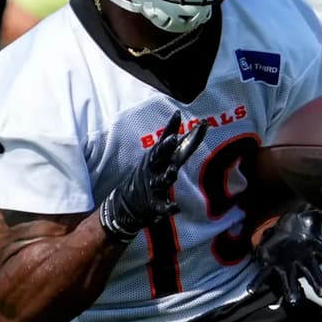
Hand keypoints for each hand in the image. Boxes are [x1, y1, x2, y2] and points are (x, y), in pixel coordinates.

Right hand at [98, 111, 206, 242]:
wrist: (123, 204)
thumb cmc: (150, 176)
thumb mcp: (162, 158)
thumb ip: (182, 143)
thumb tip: (198, 125)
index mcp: (158, 158)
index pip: (167, 140)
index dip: (172, 127)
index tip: (178, 113)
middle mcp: (154, 169)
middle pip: (160, 156)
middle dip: (166, 147)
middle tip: (173, 138)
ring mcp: (152, 185)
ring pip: (161, 180)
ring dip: (167, 175)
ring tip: (172, 171)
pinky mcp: (152, 204)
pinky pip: (161, 206)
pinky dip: (168, 207)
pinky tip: (176, 208)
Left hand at [247, 207, 321, 304]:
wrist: (283, 232)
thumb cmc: (300, 222)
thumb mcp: (309, 211)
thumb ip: (317, 205)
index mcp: (315, 248)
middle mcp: (303, 261)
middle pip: (314, 273)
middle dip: (319, 283)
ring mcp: (287, 266)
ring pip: (291, 280)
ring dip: (293, 290)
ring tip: (294, 301)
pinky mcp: (271, 266)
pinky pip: (263, 276)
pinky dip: (257, 283)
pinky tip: (250, 291)